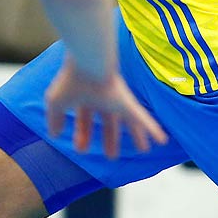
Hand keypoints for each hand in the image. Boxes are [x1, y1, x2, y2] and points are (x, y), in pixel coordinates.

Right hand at [43, 57, 166, 158]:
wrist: (87, 61)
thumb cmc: (70, 80)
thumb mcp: (56, 103)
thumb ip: (54, 119)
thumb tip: (54, 135)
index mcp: (86, 98)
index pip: (85, 120)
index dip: (82, 135)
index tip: (81, 149)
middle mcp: (103, 99)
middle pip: (109, 123)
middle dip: (110, 139)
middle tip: (112, 156)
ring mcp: (117, 100)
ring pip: (130, 121)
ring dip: (137, 135)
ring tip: (144, 150)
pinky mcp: (127, 101)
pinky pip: (142, 118)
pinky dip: (152, 130)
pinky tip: (163, 141)